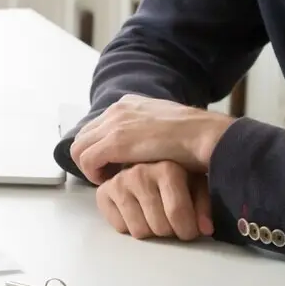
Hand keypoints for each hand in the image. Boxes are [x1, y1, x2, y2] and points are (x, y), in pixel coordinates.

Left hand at [71, 94, 233, 183]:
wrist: (205, 135)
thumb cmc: (194, 137)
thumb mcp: (166, 126)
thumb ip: (148, 131)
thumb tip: (141, 148)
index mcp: (129, 103)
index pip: (98, 126)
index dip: (100, 148)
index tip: (113, 165)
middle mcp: (117, 109)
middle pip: (83, 136)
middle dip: (90, 157)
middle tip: (108, 175)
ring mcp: (115, 123)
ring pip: (79, 148)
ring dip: (90, 167)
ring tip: (109, 180)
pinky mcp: (115, 141)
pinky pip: (86, 160)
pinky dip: (93, 174)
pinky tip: (111, 182)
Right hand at [95, 161, 213, 239]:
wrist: (148, 163)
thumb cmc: (178, 178)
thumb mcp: (197, 187)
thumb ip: (205, 206)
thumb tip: (205, 229)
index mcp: (166, 168)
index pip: (176, 212)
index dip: (187, 229)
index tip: (189, 231)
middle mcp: (139, 173)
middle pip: (159, 226)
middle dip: (169, 232)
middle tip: (171, 225)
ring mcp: (118, 182)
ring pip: (139, 231)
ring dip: (150, 233)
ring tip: (155, 220)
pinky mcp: (103, 194)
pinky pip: (120, 228)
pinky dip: (130, 228)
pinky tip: (137, 214)